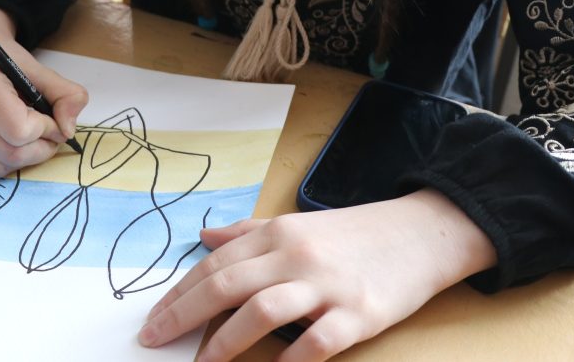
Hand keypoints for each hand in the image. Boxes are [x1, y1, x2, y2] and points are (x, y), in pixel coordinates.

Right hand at [0, 6, 88, 176]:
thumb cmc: (5, 64)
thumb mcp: (39, 70)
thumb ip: (65, 94)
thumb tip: (68, 131)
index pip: (21, 131)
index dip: (47, 129)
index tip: (53, 119)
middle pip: (13, 154)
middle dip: (42, 148)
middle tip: (51, 133)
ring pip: (3, 166)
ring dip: (28, 157)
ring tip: (34, 136)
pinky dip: (10, 161)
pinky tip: (14, 141)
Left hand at [139, 189, 496, 361]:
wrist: (420, 234)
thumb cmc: (353, 234)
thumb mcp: (296, 224)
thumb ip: (248, 232)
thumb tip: (203, 237)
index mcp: (277, 234)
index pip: (214, 266)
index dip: (178, 294)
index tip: (153, 319)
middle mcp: (296, 256)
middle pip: (227, 286)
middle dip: (184, 316)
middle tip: (154, 340)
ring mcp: (327, 286)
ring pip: (262, 312)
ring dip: (224, 342)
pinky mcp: (358, 314)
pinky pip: (316, 342)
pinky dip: (288, 360)